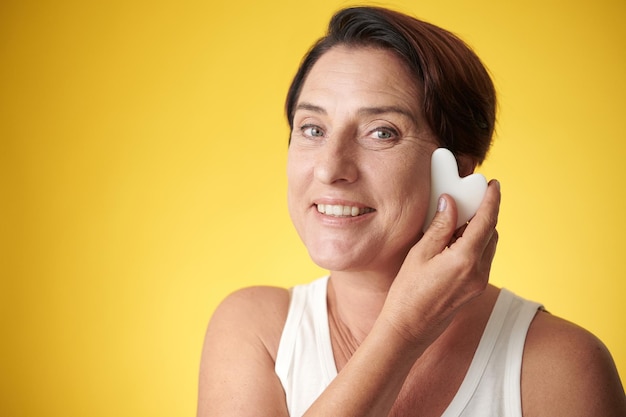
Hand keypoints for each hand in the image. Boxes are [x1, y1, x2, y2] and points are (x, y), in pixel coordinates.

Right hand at [382, 179, 500, 346]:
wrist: (409, 329)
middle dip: (484, 213)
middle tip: (470, 198)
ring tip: (458, 219)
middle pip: (490, 233)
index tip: (493, 185)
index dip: (491, 200)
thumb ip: (440, 227)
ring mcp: (479, 283)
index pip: (486, 222)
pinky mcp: (474, 289)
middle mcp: (479, 272)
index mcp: (465, 260)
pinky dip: (474, 245)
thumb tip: (451, 203)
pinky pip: (481, 259)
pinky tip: (455, 241)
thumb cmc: (408, 292)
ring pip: (487, 247)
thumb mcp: (420, 254)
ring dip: (479, 229)